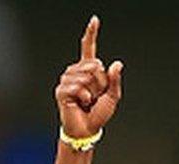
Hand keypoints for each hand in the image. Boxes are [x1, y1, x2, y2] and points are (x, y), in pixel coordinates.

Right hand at [55, 16, 123, 138]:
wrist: (87, 129)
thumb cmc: (99, 113)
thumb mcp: (112, 96)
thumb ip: (115, 80)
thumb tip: (117, 63)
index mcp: (88, 71)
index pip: (89, 49)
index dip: (91, 34)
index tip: (95, 20)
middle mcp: (76, 72)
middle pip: (94, 65)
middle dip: (100, 83)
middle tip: (95, 96)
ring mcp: (67, 80)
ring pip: (86, 76)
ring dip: (92, 91)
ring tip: (88, 101)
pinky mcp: (61, 91)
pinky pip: (77, 86)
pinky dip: (84, 96)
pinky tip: (82, 103)